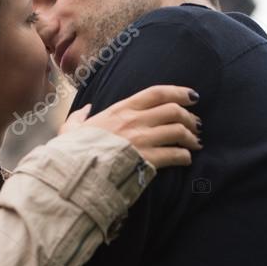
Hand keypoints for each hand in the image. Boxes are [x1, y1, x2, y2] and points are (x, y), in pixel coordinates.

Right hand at [59, 85, 201, 168]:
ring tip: (194, 143)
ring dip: (190, 137)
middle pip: (173, 110)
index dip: (178, 92)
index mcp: (119, 110)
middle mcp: (134, 121)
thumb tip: (85, 110)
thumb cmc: (71, 152)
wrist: (73, 173)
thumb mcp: (70, 129)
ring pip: (178, 130)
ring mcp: (142, 140)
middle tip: (195, 124)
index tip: (192, 96)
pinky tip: (185, 159)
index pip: (156, 93)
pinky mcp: (147, 160)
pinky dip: (184, 156)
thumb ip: (79, 118)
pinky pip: (174, 154)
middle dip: (189, 116)